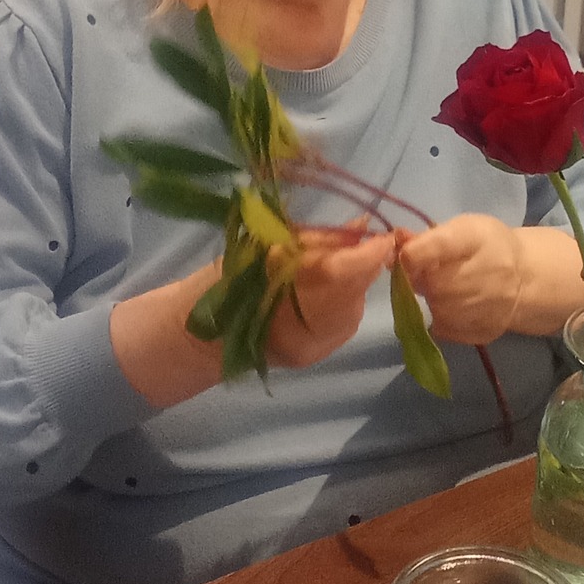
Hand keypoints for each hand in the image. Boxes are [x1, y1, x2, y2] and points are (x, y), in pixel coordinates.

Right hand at [111, 228, 394, 405]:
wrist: (199, 332)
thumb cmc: (228, 279)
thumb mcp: (269, 246)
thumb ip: (317, 239)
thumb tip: (363, 226)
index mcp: (278, 288)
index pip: (337, 271)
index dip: (367, 254)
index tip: (384, 235)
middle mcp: (297, 325)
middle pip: (352, 293)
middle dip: (365, 267)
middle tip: (367, 245)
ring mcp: (306, 347)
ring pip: (353, 310)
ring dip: (355, 286)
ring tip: (343, 267)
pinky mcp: (310, 358)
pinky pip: (344, 326)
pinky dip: (346, 304)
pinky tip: (333, 292)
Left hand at [395, 215, 526, 344]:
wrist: (525, 277)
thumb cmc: (485, 246)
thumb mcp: (461, 229)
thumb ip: (426, 238)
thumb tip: (396, 241)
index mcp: (476, 237)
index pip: (436, 246)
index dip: (411, 255)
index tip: (405, 258)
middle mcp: (488, 271)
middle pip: (433, 284)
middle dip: (423, 281)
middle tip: (430, 276)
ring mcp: (490, 305)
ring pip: (437, 309)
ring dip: (432, 301)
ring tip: (445, 290)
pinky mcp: (486, 330)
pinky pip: (445, 329)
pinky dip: (442, 319)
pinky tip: (454, 307)